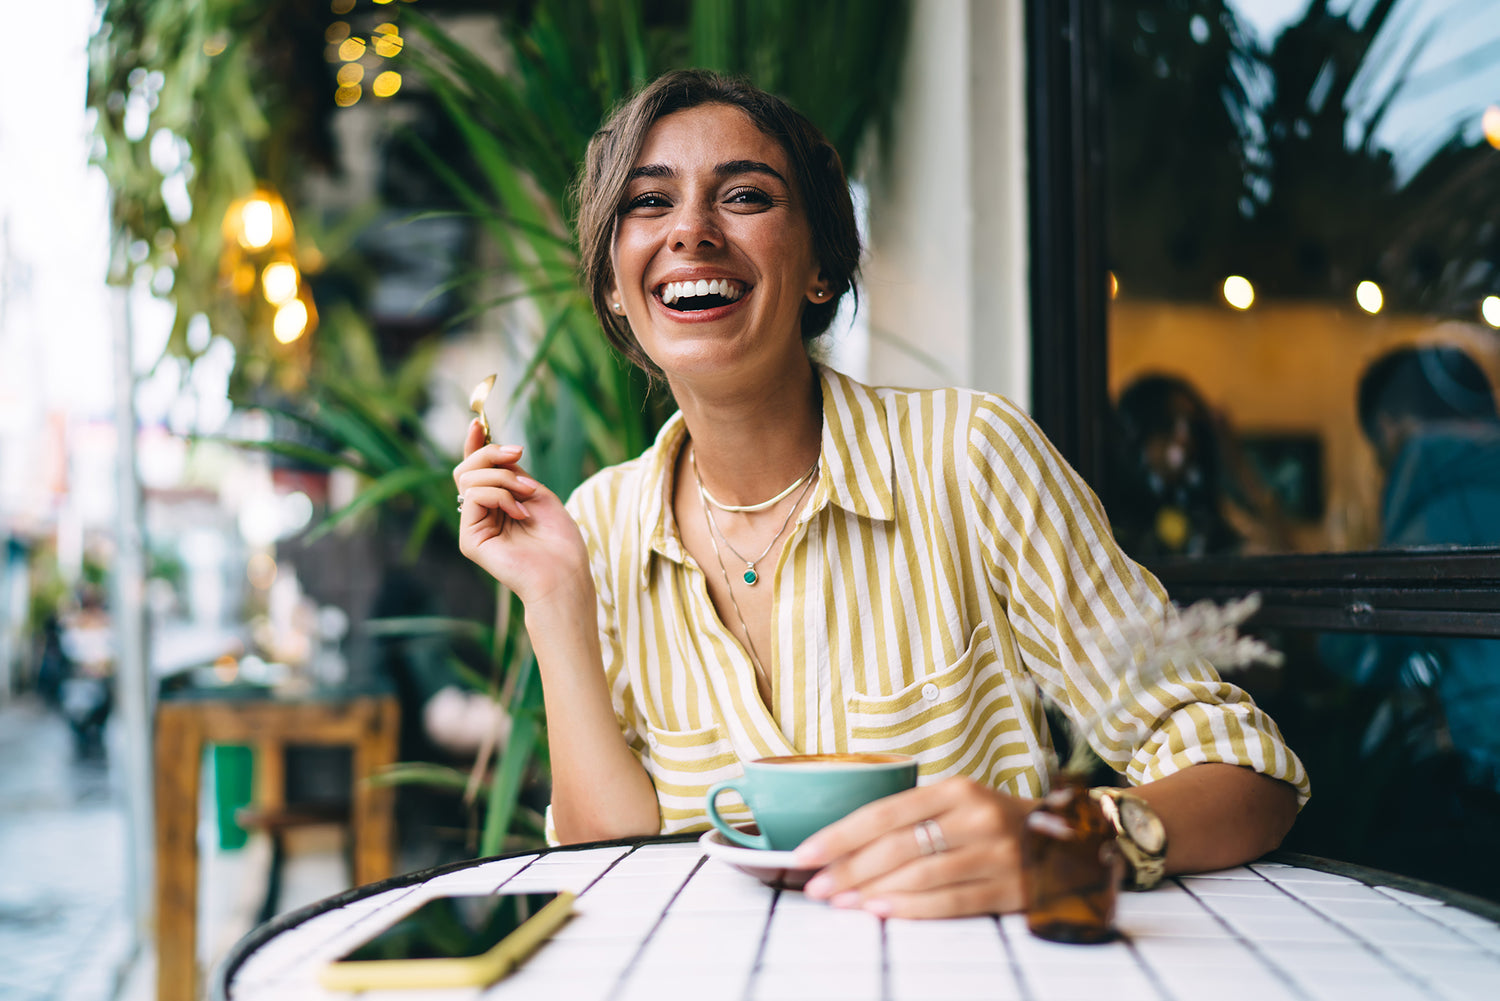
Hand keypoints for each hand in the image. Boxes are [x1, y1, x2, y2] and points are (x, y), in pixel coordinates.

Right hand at [453, 419, 589, 604]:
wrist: (565, 573)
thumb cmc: (559, 539)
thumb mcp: (536, 492)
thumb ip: (510, 472)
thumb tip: (490, 448)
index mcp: (497, 504)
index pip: (477, 470)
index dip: (475, 445)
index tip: (478, 423)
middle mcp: (481, 515)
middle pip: (467, 470)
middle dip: (491, 454)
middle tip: (518, 454)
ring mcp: (473, 527)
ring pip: (469, 480)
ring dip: (503, 478)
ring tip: (528, 494)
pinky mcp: (470, 540)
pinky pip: (473, 497)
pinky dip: (499, 496)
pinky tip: (520, 513)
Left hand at [792, 776, 1035, 918]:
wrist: (1070, 842)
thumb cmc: (996, 824)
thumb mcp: (959, 804)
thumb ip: (912, 819)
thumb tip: (844, 846)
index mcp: (957, 789)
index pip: (885, 811)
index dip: (841, 834)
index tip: (805, 852)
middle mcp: (977, 816)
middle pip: (898, 845)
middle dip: (848, 868)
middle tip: (816, 886)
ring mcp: (997, 853)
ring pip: (920, 875)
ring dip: (872, 891)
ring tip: (841, 902)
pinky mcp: (1011, 889)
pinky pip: (952, 901)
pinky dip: (912, 908)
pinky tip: (881, 911)